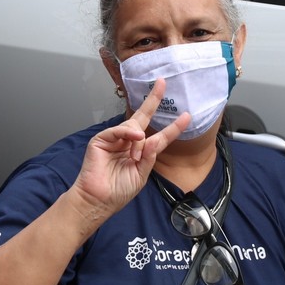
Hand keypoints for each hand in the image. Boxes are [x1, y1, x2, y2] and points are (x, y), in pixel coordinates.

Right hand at [69, 80, 189, 217]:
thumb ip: (149, 156)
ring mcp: (115, 139)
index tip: (186, 116)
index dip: (173, 127)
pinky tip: (135, 138)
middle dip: (153, 99)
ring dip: (138, 142)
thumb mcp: (141, 175)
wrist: (99, 201)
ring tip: (134, 158)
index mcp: (140, 152)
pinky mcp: (102, 140)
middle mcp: (128, 142)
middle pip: (143, 116)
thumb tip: (152, 138)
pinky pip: (118, 130)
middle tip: (162, 83)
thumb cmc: (118, 191)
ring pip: (133, 127)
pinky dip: (128, 133)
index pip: (159, 136)